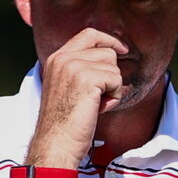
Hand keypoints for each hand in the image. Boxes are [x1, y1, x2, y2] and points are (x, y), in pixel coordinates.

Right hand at [30, 28, 127, 166]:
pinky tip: (99, 109)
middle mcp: (63, 58)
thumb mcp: (67, 87)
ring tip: (95, 105)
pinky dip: (113, 97)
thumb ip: (81, 69)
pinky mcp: (87, 79)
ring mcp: (74, 66)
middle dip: (110, 75)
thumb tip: (109, 58)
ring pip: (113, 66)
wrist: (56, 143)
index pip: (89, 34)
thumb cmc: (63, 123)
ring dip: (111, 88)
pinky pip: (116, 80)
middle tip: (97, 98)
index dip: (108, 40)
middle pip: (106, 52)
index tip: (121, 49)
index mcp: (57, 58)